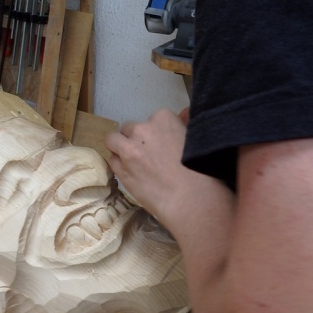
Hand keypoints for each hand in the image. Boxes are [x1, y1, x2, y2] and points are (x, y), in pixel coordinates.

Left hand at [105, 109, 189, 224]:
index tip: (162, 144)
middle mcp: (142, 130)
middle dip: (136, 139)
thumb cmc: (201, 171)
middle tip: (147, 155)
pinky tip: (131, 173)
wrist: (190, 199)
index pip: (153, 119)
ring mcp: (128, 149)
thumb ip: (183, 124)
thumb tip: (183, 112)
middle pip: (130, 128)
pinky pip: (112, 160)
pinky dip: (119, 164)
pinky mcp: (121, 169)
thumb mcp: (193, 140)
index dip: (156, 133)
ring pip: (112, 140)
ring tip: (132, 161)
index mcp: (163, 119)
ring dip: (120, 148)